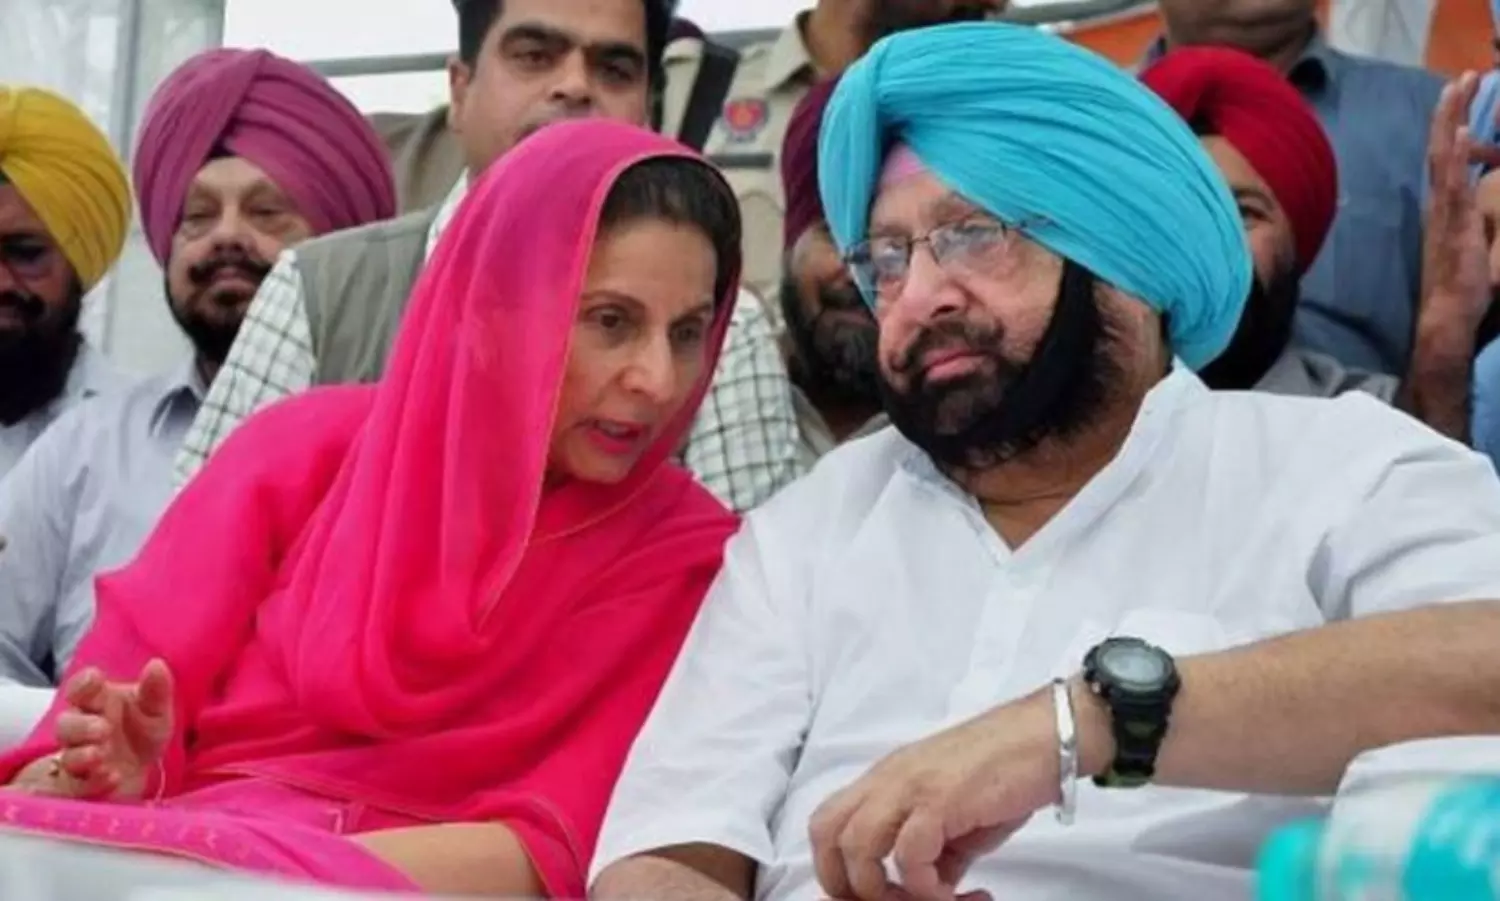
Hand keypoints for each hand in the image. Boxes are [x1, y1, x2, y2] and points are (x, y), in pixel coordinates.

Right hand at [48, 659, 173, 799]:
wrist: (143, 771)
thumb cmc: (142, 731)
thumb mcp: (156, 711)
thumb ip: (156, 690)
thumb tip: (156, 664)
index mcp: (96, 702)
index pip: (80, 689)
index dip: (83, 683)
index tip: (94, 679)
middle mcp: (81, 730)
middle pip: (66, 725)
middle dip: (80, 726)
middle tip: (103, 729)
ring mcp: (78, 758)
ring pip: (67, 756)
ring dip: (82, 755)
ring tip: (101, 753)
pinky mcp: (82, 786)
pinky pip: (78, 786)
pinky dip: (93, 782)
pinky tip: (112, 777)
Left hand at [808, 683, 1093, 900]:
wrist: (1048, 736)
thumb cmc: (1007, 767)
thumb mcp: (959, 815)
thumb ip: (936, 850)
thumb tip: (930, 886)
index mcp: (885, 779)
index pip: (829, 822)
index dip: (837, 869)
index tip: (871, 896)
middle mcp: (888, 779)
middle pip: (826, 833)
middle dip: (845, 882)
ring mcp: (910, 786)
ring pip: (857, 846)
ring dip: (882, 890)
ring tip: (925, 900)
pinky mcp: (940, 799)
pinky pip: (910, 856)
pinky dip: (926, 887)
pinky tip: (955, 892)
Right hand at [1422, 71, 1497, 334]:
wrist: (1447, 316)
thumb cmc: (1462, 287)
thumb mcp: (1472, 245)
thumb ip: (1474, 221)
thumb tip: (1481, 209)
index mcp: (1444, 206)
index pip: (1445, 156)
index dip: (1450, 124)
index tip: (1458, 94)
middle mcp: (1440, 203)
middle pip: (1440, 147)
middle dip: (1451, 110)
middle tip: (1462, 76)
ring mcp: (1446, 212)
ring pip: (1444, 157)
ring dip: (1450, 121)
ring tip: (1457, 90)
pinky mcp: (1456, 224)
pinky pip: (1454, 185)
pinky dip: (1454, 157)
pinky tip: (1457, 134)